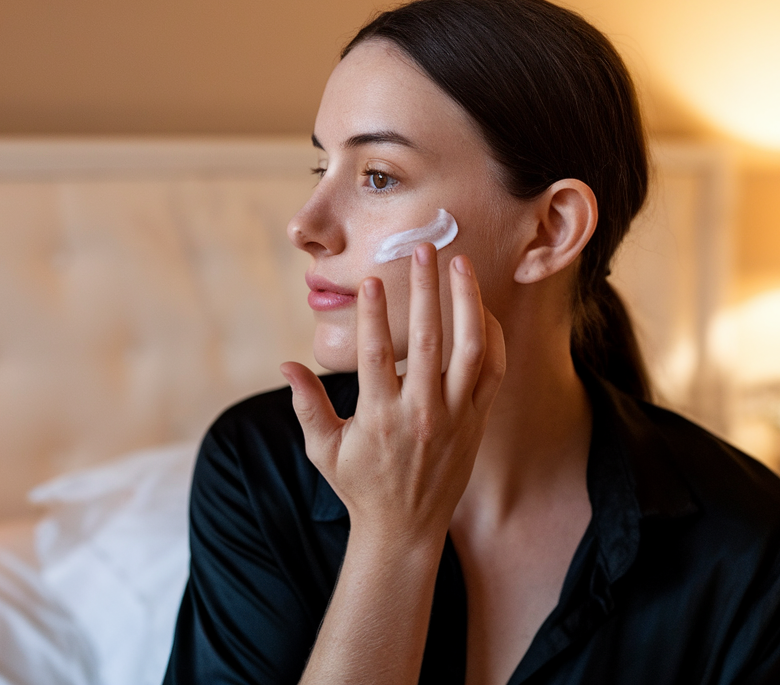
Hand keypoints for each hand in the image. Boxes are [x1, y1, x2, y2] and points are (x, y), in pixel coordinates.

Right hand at [280, 244, 505, 546]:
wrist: (405, 530)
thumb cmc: (360, 486)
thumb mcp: (323, 450)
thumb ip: (306, 404)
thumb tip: (286, 364)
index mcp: (379, 417)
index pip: (377, 355)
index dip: (375, 315)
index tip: (374, 280)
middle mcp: (421, 413)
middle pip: (429, 340)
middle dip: (426, 290)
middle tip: (424, 249)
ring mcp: (455, 416)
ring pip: (470, 349)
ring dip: (467, 302)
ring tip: (462, 265)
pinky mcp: (477, 421)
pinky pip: (492, 370)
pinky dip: (490, 336)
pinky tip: (480, 308)